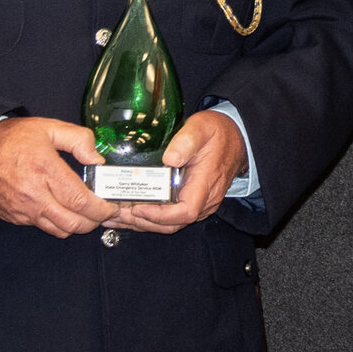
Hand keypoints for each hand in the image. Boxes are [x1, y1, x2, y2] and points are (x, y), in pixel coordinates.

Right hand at [0, 117, 117, 236]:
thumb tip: (96, 158)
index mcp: (45, 170)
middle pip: (74, 223)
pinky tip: (60, 209)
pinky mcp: (14, 218)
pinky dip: (56, 223)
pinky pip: (42, 227)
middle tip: (101, 211)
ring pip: (60, 230)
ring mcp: (23, 210)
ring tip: (83, 212)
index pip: (81, 201)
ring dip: (76, 225)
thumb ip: (77, 139)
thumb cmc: (10, 139)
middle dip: (94, 221)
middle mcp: (35, 195)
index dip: (102, 209)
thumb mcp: (46, 128)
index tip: (111, 207)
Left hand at [103, 110, 246, 233]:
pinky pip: (170, 217)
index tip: (138, 208)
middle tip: (116, 213)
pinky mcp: (191, 201)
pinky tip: (130, 212)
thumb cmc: (218, 133)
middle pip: (173, 224)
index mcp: (205, 184)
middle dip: (143, 222)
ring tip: (116, 215)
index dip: (160, 216)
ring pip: (170, 224)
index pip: (185, 212)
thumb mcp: (202, 128)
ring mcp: (199, 204)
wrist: (236, 138)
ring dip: (143, 222)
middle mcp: (204, 200)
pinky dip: (149, 217)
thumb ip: (187, 141)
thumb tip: (170, 158)